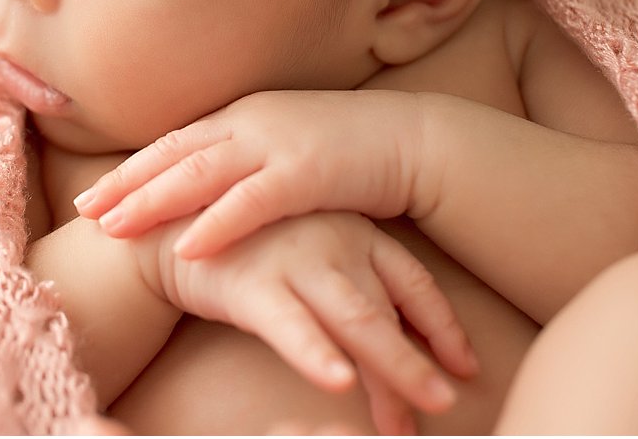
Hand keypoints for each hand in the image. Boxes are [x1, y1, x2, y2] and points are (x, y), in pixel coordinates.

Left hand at [78, 89, 429, 258]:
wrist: (411, 140)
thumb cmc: (346, 150)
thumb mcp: (284, 146)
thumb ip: (244, 158)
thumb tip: (203, 181)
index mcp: (243, 116)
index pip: (172, 142)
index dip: (129, 168)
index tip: (90, 193)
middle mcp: (251, 123)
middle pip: (173, 154)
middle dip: (125, 183)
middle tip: (82, 210)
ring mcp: (278, 144)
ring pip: (200, 173)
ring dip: (153, 201)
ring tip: (115, 227)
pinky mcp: (307, 172)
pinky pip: (252, 201)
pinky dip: (217, 223)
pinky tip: (187, 246)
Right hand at [137, 211, 476, 431]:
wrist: (171, 219)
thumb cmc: (250, 242)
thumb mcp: (314, 250)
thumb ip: (352, 286)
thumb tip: (396, 345)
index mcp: (356, 233)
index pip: (414, 282)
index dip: (443, 326)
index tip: (466, 367)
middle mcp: (335, 244)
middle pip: (389, 313)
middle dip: (418, 367)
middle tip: (445, 407)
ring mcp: (296, 261)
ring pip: (356, 322)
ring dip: (388, 372)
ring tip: (405, 421)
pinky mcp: (253, 282)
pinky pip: (292, 325)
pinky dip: (316, 354)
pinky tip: (338, 380)